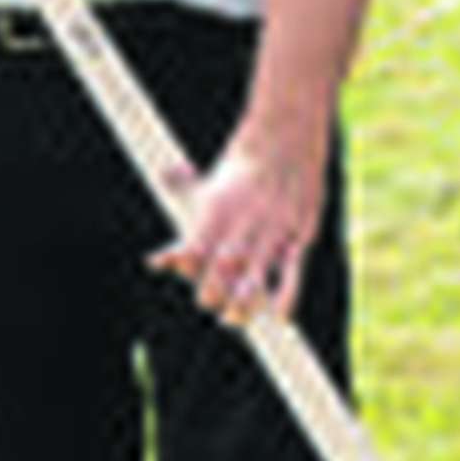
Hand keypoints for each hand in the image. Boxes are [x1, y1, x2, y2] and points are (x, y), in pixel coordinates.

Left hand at [152, 135, 324, 323]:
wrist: (284, 142)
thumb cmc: (239, 170)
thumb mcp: (204, 182)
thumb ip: (178, 193)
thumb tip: (161, 195)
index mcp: (215, 217)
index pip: (192, 253)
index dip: (183, 265)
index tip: (176, 265)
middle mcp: (241, 229)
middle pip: (218, 277)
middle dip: (211, 296)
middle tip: (211, 299)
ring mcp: (270, 236)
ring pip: (252, 284)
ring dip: (241, 307)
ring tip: (234, 318)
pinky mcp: (298, 239)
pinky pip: (292, 276)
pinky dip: (286, 298)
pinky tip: (279, 317)